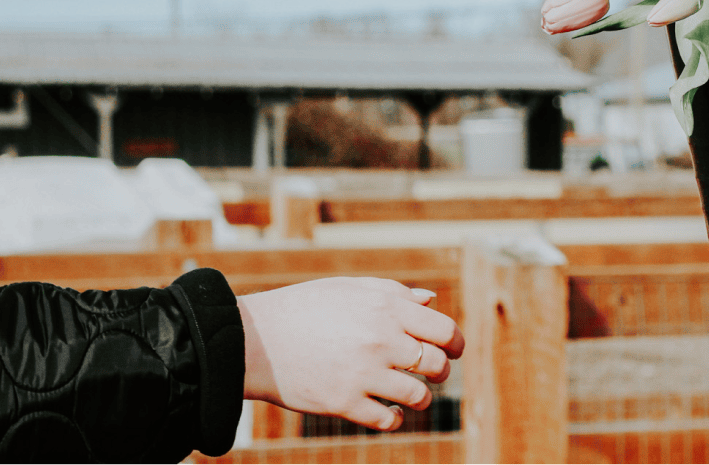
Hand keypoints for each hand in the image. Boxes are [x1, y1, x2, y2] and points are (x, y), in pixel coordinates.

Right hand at [237, 277, 465, 430]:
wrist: (253, 340)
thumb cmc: (304, 309)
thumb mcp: (349, 289)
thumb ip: (394, 293)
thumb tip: (431, 301)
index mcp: (385, 308)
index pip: (444, 330)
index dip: (455, 343)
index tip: (453, 351)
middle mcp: (379, 339)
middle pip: (436, 364)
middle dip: (440, 371)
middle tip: (432, 373)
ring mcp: (362, 373)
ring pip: (418, 395)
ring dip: (421, 398)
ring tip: (412, 395)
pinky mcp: (343, 402)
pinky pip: (387, 419)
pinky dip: (395, 418)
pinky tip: (391, 412)